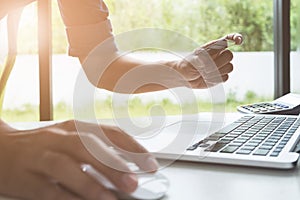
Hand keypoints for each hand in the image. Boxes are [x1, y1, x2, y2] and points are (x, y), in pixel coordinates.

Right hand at [0, 120, 157, 199]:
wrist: (4, 149)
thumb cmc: (45, 145)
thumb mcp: (72, 139)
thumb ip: (97, 149)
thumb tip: (128, 165)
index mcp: (75, 126)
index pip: (109, 132)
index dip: (132, 148)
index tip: (149, 163)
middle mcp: (59, 138)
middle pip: (88, 147)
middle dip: (113, 164)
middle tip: (134, 182)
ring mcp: (42, 157)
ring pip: (67, 166)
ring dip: (91, 183)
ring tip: (111, 198)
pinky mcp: (29, 179)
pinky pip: (50, 190)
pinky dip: (68, 198)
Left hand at [165, 33, 242, 88]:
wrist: (185, 78)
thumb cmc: (187, 65)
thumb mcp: (193, 59)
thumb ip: (205, 58)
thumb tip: (211, 58)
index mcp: (213, 47)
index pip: (229, 39)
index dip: (236, 37)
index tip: (239, 41)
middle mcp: (219, 55)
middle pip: (230, 56)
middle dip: (219, 62)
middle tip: (206, 67)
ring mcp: (221, 65)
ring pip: (229, 67)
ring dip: (217, 72)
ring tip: (204, 73)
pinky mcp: (220, 75)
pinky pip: (225, 77)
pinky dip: (216, 79)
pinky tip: (207, 79)